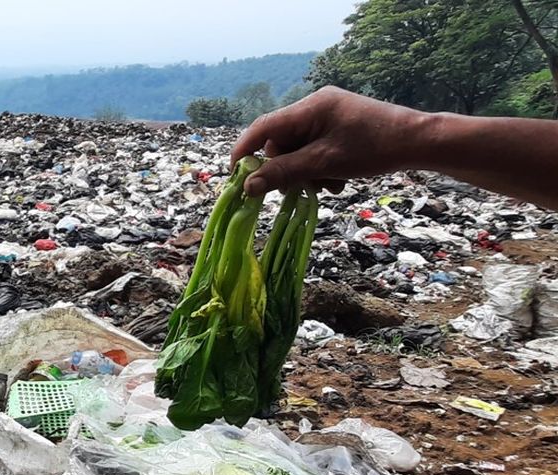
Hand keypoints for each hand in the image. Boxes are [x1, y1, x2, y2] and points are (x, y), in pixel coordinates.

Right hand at [231, 86, 431, 196]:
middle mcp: (316, 106)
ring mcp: (329, 115)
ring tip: (327, 185)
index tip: (234, 177)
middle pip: (281, 141)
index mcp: (310, 107)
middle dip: (285, 167)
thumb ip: (284, 173)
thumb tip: (248, 186)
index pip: (263, 127)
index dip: (244, 151)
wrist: (420, 141)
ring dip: (306, 172)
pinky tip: (337, 180)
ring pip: (298, 149)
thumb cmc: (375, 148)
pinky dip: (320, 168)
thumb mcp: (325, 164)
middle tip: (295, 189)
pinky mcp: (340, 126)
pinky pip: (316, 149)